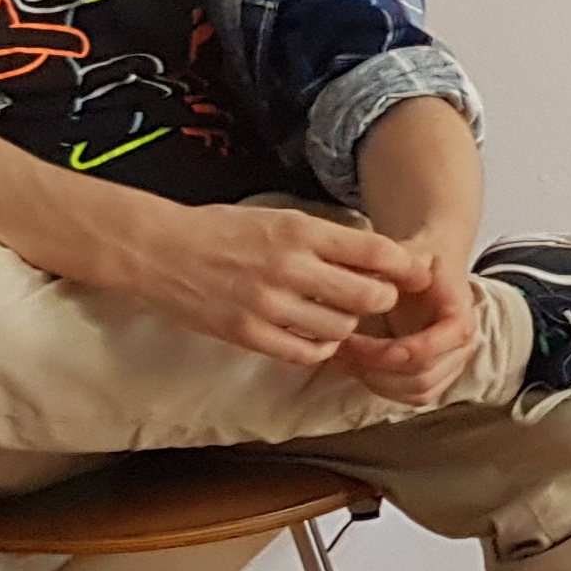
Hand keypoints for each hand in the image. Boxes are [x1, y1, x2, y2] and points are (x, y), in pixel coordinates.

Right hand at [134, 203, 427, 368]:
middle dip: (381, 301)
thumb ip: (326, 239)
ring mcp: (267, 304)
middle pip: (370, 298)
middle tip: (374, 300)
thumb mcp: (279, 217)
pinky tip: (314, 336)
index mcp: (300, 231)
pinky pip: (306, 353)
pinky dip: (319, 348)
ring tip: (336, 315)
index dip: (405, 268)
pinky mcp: (246, 333)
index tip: (414, 275)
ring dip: (348, 326)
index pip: (378, 253)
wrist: (156, 249)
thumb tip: (382, 257)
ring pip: (342, 329)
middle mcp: (289, 267)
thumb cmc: (221, 230)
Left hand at [329, 224, 481, 405]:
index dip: (381, 354)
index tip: (347, 340)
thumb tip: (350, 278)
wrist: (440, 267)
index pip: (422, 352)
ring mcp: (457, 363)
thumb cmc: (420, 261)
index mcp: (459, 317)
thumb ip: (384, 267)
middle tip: (338, 351)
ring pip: (418, 392)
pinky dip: (389, 390)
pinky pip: (418, 398)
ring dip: (377, 382)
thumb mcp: (405, 254)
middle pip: (419, 377)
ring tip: (346, 360)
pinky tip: (363, 370)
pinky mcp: (444, 374)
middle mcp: (465, 345)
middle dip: (373, 370)